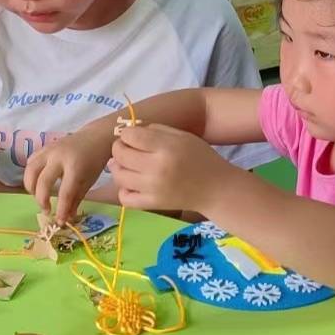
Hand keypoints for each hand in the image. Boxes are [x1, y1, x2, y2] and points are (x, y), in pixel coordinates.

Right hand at [24, 128, 114, 222]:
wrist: (95, 137)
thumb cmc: (94, 161)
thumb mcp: (89, 182)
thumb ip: (76, 199)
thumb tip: (66, 218)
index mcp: (75, 167)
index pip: (64, 193)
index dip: (61, 210)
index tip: (59, 222)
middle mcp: (59, 157)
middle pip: (43, 181)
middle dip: (41, 200)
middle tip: (47, 210)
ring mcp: (49, 150)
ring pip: (30, 170)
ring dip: (31, 187)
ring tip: (38, 197)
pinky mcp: (44, 147)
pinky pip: (31, 161)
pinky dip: (30, 174)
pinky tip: (36, 183)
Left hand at [109, 124, 226, 212]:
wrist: (216, 189)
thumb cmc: (200, 158)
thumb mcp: (182, 136)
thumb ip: (155, 130)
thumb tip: (128, 132)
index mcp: (166, 147)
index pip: (130, 136)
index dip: (127, 134)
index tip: (133, 136)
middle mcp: (157, 168)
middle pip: (120, 155)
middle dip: (119, 148)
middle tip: (128, 149)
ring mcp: (153, 189)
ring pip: (119, 175)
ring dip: (118, 167)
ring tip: (128, 164)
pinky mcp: (152, 204)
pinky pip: (125, 198)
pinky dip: (123, 189)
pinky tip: (132, 183)